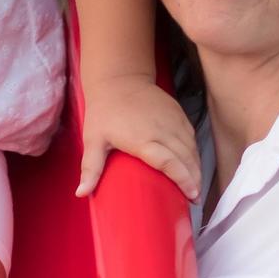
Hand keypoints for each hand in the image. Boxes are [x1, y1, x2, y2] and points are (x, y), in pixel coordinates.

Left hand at [77, 73, 200, 199]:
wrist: (119, 79)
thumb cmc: (104, 112)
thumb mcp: (93, 140)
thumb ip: (91, 168)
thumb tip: (81, 193)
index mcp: (142, 139)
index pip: (168, 162)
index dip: (182, 179)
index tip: (190, 195)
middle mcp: (162, 130)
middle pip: (185, 158)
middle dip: (194, 179)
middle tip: (195, 199)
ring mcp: (173, 120)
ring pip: (191, 148)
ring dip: (197, 167)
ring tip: (196, 187)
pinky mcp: (178, 113)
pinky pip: (191, 137)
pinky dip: (195, 152)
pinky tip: (194, 164)